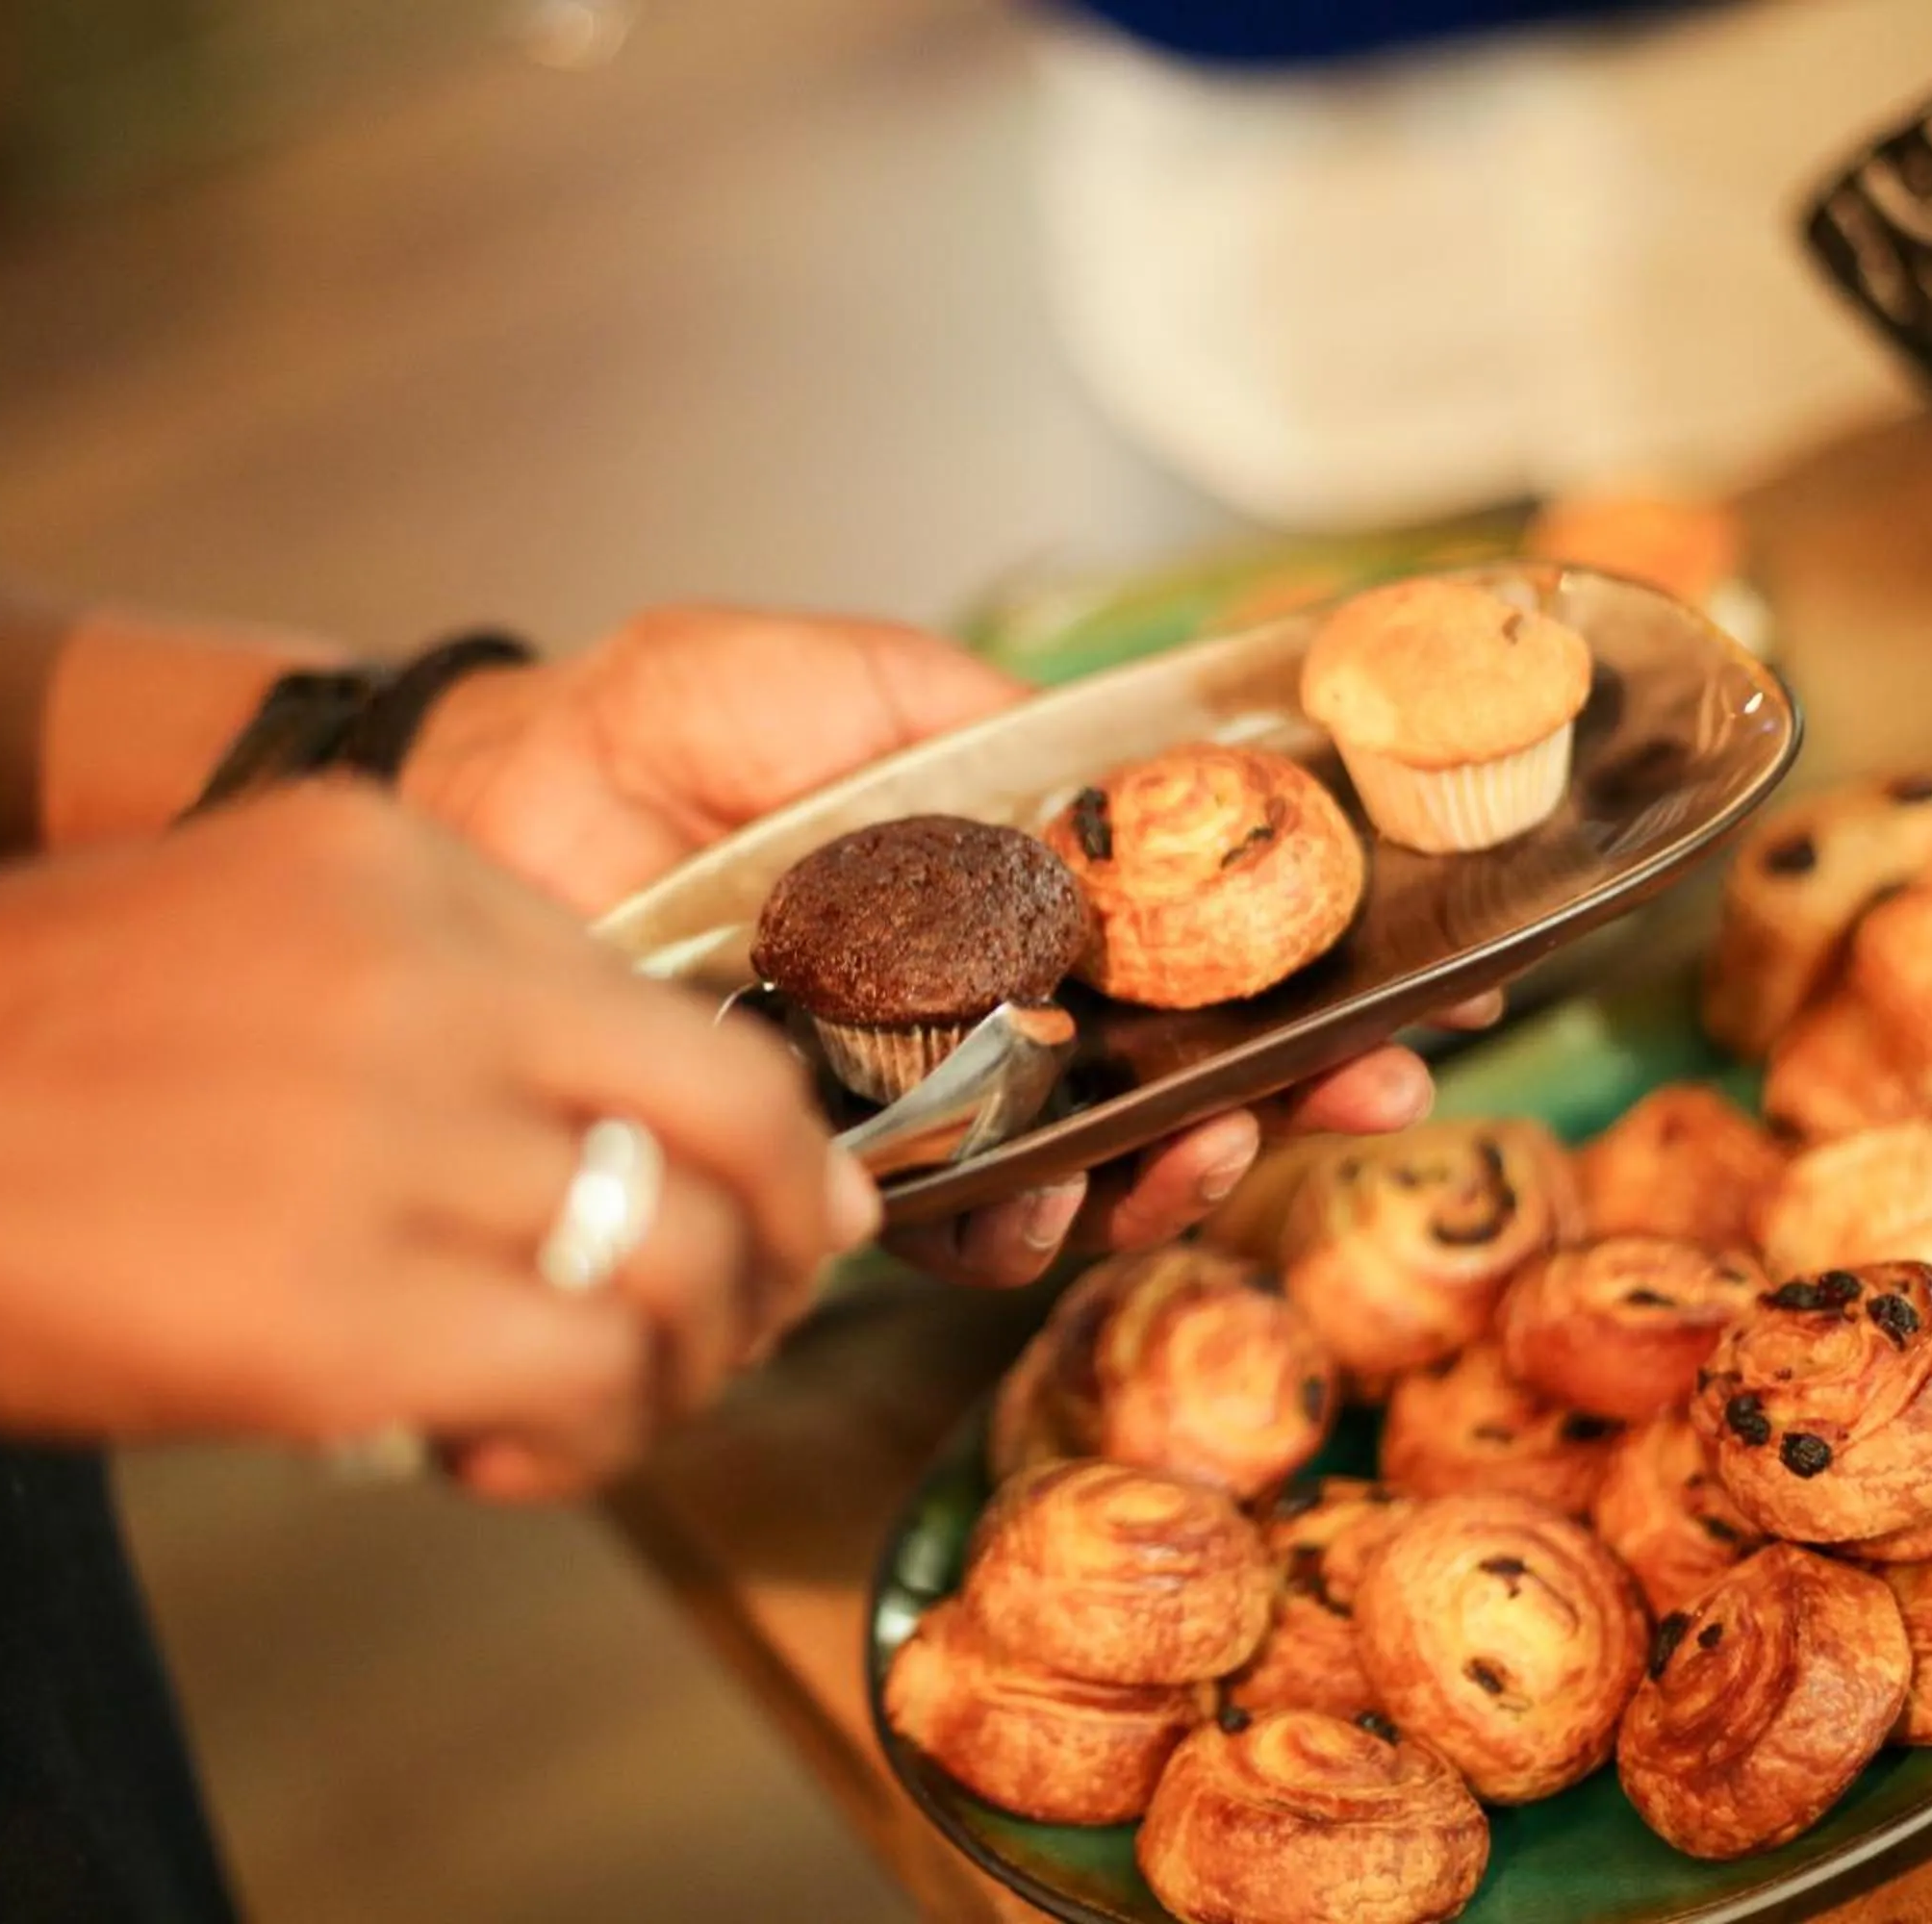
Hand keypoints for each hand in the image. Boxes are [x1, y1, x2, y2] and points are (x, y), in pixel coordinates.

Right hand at [0, 786, 877, 1501]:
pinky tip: (508, 1455)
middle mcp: (431, 976)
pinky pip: (586, 1378)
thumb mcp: (236, 931)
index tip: (759, 1204)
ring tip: (609, 1406)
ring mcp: (397, 1137)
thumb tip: (602, 1146)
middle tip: (749, 1314)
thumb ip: (426, 999)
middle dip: (781, 1238)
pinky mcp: (347, 1309)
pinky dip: (592, 1440)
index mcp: (401, 860)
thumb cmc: (5, 1060)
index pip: (666, 995)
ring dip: (688, 1362)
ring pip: (686, 1261)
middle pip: (742, 1113)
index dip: (745, 1127)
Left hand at [397, 606, 1500, 1284]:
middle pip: (1177, 1071)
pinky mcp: (825, 1169)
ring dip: (1168, 1177)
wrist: (495, 811)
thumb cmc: (658, 724)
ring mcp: (915, 1092)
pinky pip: (946, 1233)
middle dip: (1281, 1095)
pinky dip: (1015, 1236)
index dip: (1322, 974)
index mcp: (1013, 874)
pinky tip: (1043, 1211)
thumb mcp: (849, 683)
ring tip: (1193, 1150)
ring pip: (1086, 1169)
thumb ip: (991, 731)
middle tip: (1348, 1095)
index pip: (1205, 935)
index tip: (1436, 997)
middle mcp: (987, 995)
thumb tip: (1153, 793)